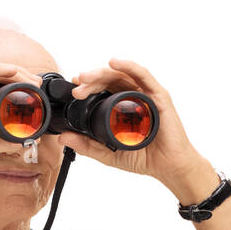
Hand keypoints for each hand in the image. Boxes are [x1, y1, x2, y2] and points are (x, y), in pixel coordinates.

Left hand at [60, 58, 216, 200]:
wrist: (167, 167)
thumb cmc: (144, 158)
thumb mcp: (108, 153)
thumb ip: (87, 146)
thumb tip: (63, 137)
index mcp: (122, 106)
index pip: (102, 90)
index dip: (87, 87)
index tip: (74, 92)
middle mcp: (133, 96)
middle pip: (109, 79)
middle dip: (91, 80)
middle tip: (77, 86)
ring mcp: (146, 95)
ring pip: (122, 75)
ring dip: (102, 72)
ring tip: (86, 77)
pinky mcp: (159, 96)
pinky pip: (143, 76)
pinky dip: (129, 66)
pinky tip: (114, 63)